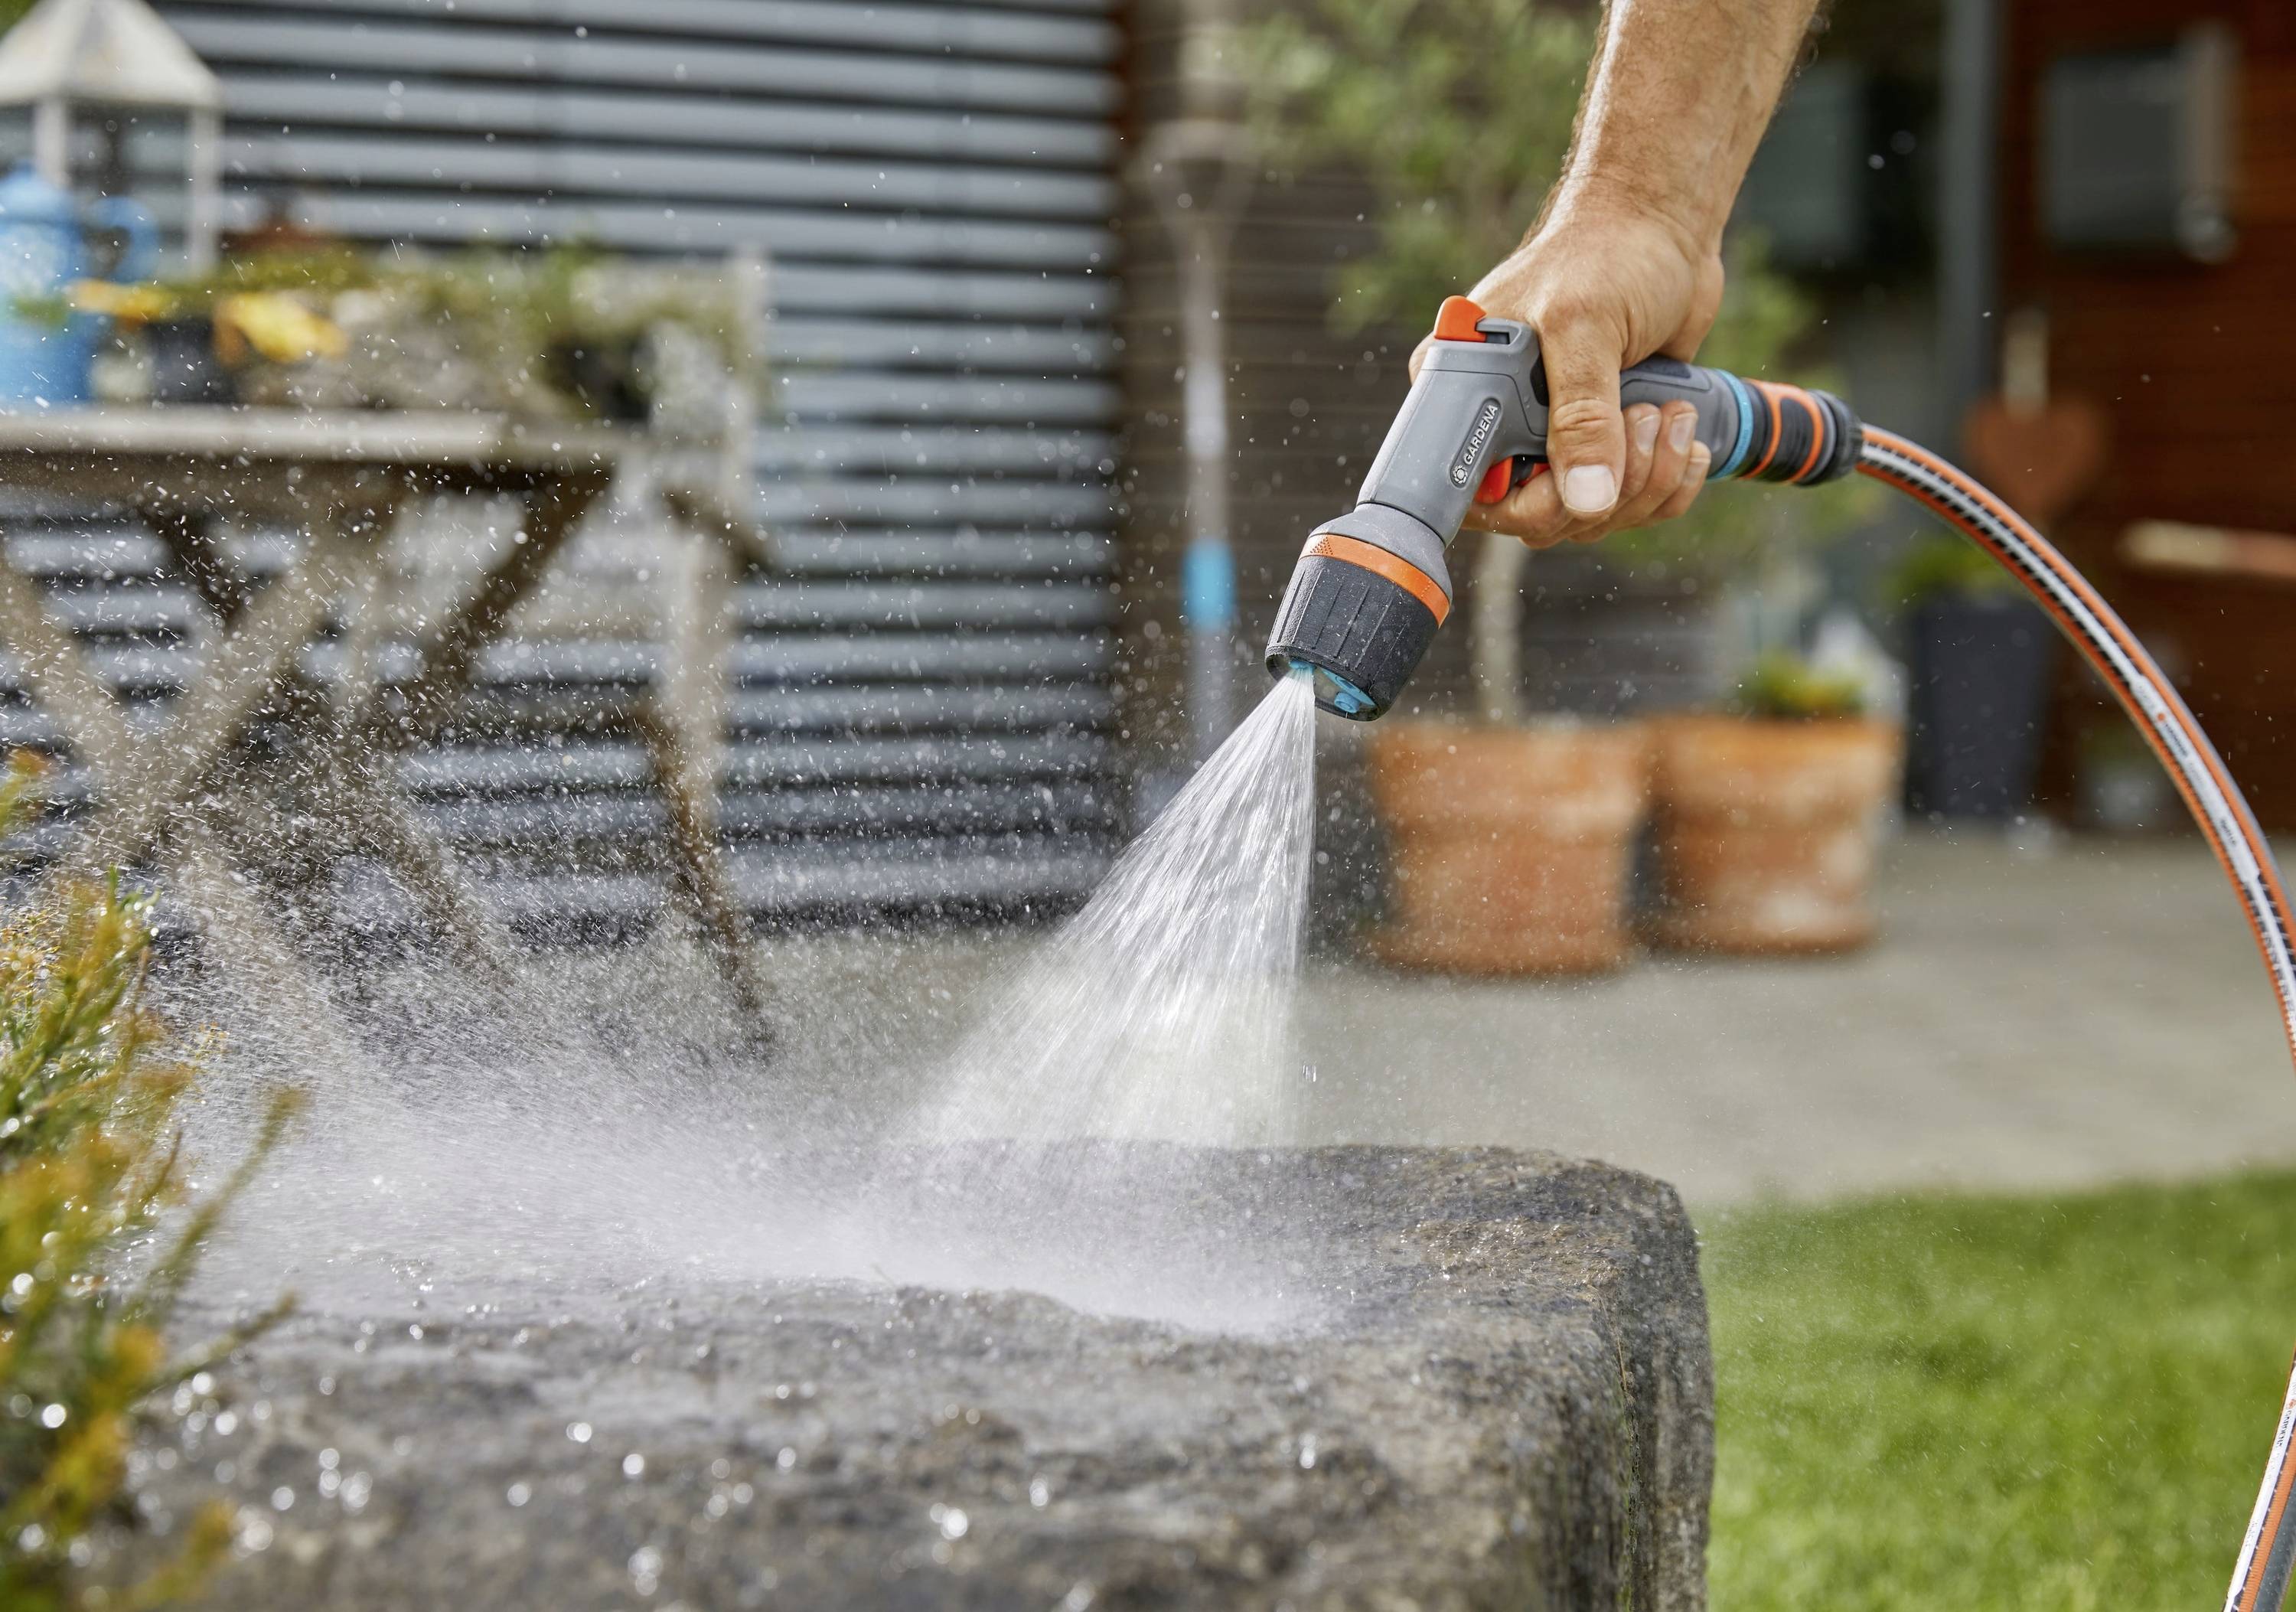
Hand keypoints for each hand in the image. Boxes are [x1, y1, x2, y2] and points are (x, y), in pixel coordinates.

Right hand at [1413, 200, 1726, 547]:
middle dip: (1608, 486)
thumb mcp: (1585, 326)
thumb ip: (1581, 414)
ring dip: (1647, 478)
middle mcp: (1501, 427)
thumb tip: (1585, 501)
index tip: (1579, 474)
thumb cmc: (1609, 255)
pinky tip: (1684, 435)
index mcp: (1465, 393)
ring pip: (1590, 518)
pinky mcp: (1603, 445)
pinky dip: (1667, 483)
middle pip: (1540, 518)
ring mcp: (1553, 442)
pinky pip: (1629, 505)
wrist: (1663, 229)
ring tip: (1669, 413)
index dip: (1530, 502)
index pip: (1474, 493)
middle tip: (1642, 416)